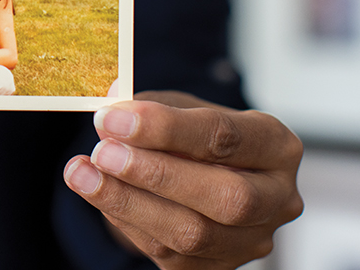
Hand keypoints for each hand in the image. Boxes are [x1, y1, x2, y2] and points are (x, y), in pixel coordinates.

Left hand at [63, 91, 302, 268]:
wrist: (199, 171)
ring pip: (195, 234)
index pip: (224, 137)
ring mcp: (251, 240)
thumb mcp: (177, 105)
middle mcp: (277, 198)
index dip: (164, 128)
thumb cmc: (192, 134)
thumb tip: (111, 113)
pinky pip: (168, 253)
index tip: (112, 118)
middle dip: (156, 174)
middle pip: (226, 196)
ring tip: (82, 173)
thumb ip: (148, 107)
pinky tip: (95, 192)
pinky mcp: (218, 267)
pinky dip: (125, 219)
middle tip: (103, 151)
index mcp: (276, 145)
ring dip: (129, 202)